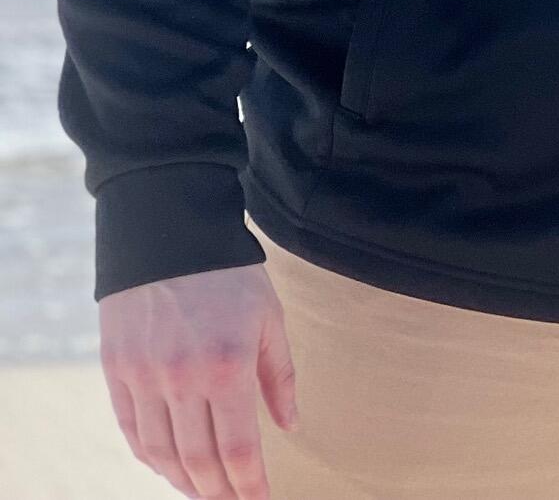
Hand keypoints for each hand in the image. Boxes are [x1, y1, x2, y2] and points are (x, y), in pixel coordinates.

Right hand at [100, 264, 297, 499]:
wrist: (168, 237)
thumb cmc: (231, 277)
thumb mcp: (270, 319)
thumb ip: (280, 377)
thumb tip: (288, 425)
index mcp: (227, 367)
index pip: (238, 448)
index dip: (249, 483)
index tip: (261, 499)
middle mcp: (181, 380)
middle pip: (198, 459)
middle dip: (219, 490)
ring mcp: (144, 379)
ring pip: (161, 453)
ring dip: (184, 481)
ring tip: (205, 491)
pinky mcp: (117, 372)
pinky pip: (132, 431)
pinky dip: (151, 457)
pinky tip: (169, 466)